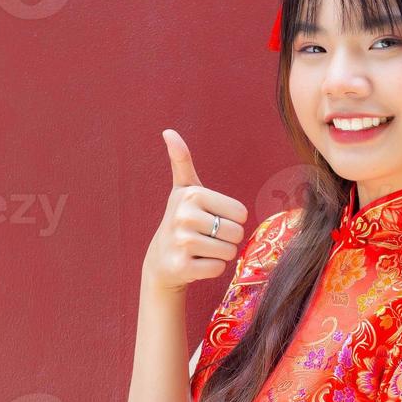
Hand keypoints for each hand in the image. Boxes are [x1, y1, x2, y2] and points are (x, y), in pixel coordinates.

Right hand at [142, 129, 249, 293]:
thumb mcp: (183, 189)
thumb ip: (181, 161)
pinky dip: (212, 269)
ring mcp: (182, 242)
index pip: (241, 213)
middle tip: (207, 237)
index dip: (231, 220)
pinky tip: (196, 263)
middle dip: (227, 239)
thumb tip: (168, 131)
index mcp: (192, 194)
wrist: (161, 259)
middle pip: (236, 233)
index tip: (211, 219)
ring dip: (220, 254)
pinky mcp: (182, 266)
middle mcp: (184, 216)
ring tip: (201, 250)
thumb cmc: (181, 220)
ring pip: (229, 252)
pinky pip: (218, 268)